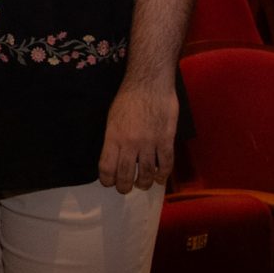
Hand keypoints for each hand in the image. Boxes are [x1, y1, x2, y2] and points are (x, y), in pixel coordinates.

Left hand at [98, 79, 176, 193]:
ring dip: (144, 183)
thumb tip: (114, 157)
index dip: (107, 180)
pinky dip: (163, 175)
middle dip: (124, 187)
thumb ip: (113, 139)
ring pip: (147, 173)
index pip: (107, 168)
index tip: (109, 182)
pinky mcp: (166, 139)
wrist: (149, 84)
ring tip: (143, 184)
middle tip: (125, 188)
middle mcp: (131, 143)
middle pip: (126, 175)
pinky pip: (166, 163)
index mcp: (114, 137)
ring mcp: (150, 143)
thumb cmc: (128, 98)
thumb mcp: (112, 118)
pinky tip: (161, 179)